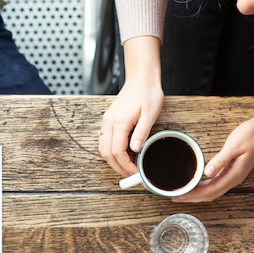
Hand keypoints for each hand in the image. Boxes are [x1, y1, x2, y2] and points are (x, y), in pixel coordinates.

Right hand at [98, 36, 163, 175]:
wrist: (141, 78)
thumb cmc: (148, 93)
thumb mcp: (150, 113)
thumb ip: (142, 132)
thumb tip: (135, 149)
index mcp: (119, 122)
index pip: (117, 151)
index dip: (126, 165)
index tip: (136, 171)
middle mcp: (109, 122)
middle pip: (106, 153)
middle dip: (117, 166)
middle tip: (131, 174)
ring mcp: (107, 121)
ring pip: (103, 148)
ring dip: (114, 160)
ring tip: (128, 166)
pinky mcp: (109, 120)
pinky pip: (105, 140)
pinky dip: (112, 151)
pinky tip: (124, 154)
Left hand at [172, 99, 253, 202]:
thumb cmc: (251, 135)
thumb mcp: (234, 146)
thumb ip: (220, 160)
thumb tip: (207, 173)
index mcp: (233, 175)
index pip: (210, 190)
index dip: (194, 195)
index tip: (180, 196)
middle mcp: (234, 178)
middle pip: (211, 195)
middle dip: (193, 198)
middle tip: (177, 197)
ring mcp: (234, 175)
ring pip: (214, 190)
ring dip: (199, 194)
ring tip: (184, 193)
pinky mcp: (233, 170)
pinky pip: (217, 183)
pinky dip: (205, 186)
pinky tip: (198, 183)